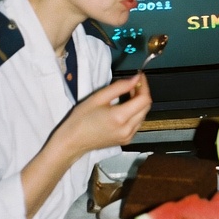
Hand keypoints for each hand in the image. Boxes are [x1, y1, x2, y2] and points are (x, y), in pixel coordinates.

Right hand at [22, 73, 151, 218]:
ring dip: (139, 103)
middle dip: (142, 93)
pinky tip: (125, 107)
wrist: (72, 142)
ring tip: (128, 94)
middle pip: (146, 107)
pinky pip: (137, 123)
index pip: (144, 99)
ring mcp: (128, 137)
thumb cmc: (81, 118)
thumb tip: (136, 79)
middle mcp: (128, 129)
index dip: (144, 85)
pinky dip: (135, 113)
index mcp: (120, 117)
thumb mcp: (98, 97)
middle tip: (132, 84)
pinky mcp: (126, 140)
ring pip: (143, 115)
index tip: (139, 76)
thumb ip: (119, 87)